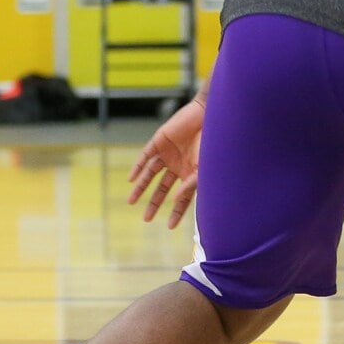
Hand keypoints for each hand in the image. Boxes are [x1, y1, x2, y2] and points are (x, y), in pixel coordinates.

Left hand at [128, 98, 203, 228]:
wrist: (208, 117)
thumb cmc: (212, 144)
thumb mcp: (204, 168)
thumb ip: (191, 183)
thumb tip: (176, 199)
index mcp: (191, 174)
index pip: (182, 198)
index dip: (177, 212)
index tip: (170, 226)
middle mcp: (178, 166)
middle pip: (163, 189)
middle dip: (155, 203)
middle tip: (147, 219)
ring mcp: (168, 154)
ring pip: (151, 175)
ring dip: (141, 187)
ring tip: (132, 201)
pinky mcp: (159, 142)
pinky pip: (145, 157)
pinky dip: (138, 168)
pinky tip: (131, 179)